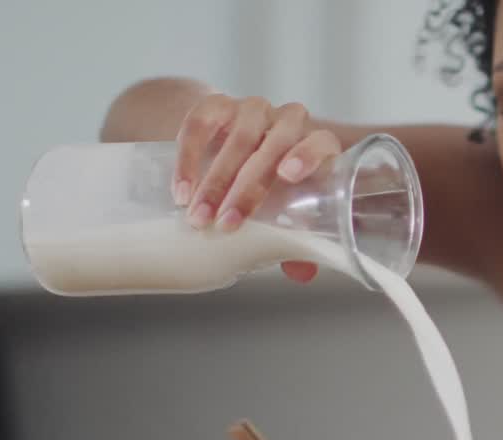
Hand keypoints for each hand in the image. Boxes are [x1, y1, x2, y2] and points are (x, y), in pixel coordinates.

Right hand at [173, 93, 338, 282]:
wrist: (229, 142)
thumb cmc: (269, 185)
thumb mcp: (285, 208)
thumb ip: (296, 237)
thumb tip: (302, 272)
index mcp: (315, 145)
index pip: (321, 143)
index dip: (307, 155)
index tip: (287, 176)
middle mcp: (287, 122)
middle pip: (274, 146)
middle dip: (247, 189)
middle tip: (225, 224)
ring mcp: (252, 110)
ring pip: (238, 138)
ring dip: (216, 181)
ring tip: (197, 215)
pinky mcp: (216, 103)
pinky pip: (200, 122)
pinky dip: (188, 157)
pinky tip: (180, 188)